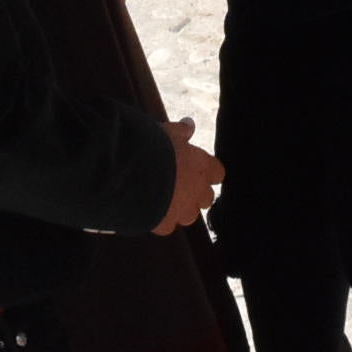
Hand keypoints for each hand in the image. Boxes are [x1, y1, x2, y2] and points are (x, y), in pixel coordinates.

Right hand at [152, 118, 222, 232]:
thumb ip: (180, 131)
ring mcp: (182, 210)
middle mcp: (197, 191)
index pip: (217, 173)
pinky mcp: (165, 224)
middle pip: (207, 198)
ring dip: (180, 209)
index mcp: (202, 167)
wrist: (134, 174)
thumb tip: (189, 124)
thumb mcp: (167, 132)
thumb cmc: (154, 148)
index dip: (207, 172)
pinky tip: (149, 211)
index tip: (196, 168)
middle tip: (179, 184)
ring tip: (163, 199)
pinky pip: (167, 226)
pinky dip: (160, 220)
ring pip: (190, 216)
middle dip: (196, 194)